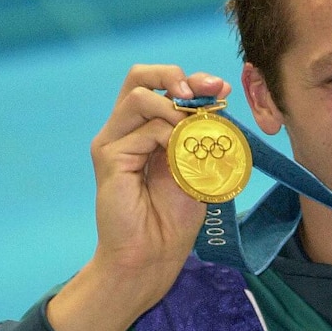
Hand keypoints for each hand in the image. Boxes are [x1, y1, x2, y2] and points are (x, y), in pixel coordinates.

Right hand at [47, 65, 231, 330]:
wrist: (154, 254)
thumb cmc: (176, 215)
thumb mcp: (198, 165)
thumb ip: (204, 132)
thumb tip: (221, 95)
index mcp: (147, 127)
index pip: (162, 85)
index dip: (193, 80)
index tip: (222, 89)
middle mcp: (126, 129)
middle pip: (139, 77)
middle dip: (175, 76)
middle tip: (199, 93)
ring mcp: (114, 141)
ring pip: (139, 96)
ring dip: (174, 107)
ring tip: (193, 130)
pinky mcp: (109, 156)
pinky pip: (142, 130)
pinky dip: (168, 135)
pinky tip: (180, 155)